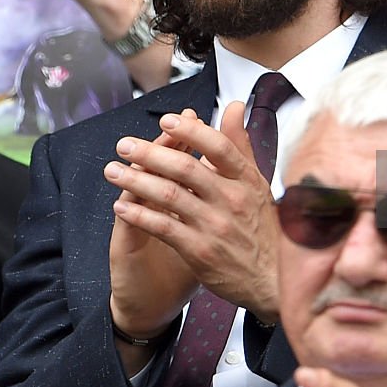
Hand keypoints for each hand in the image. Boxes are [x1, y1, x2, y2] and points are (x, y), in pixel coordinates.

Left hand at [107, 103, 280, 321]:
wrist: (272, 281)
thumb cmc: (264, 229)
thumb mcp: (257, 184)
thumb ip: (240, 144)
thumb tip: (233, 106)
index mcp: (247, 180)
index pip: (218, 147)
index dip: (190, 131)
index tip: (167, 120)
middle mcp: (232, 200)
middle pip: (186, 169)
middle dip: (150, 153)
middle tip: (124, 145)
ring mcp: (215, 226)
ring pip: (169, 196)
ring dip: (136, 181)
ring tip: (113, 171)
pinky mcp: (200, 252)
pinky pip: (164, 227)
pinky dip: (140, 215)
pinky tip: (121, 207)